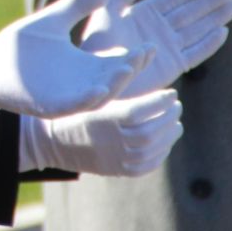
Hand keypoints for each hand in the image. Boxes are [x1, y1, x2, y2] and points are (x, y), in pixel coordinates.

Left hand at [0, 0, 146, 118]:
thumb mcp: (52, 21)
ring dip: (115, 84)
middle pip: (116, 78)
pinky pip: (73, 105)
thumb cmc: (20, 45)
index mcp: (87, 64)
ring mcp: (68, 96)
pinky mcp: (50, 106)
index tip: (152, 43)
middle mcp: (83, 83)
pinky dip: (87, 98)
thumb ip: (77, 5)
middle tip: (147, 53)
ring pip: (100, 94)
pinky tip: (97, 89)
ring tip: (127, 69)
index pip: (120, 61)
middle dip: (132, 68)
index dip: (137, 55)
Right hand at [19, 90, 182, 176]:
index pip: (140, 111)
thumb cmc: (75, 110)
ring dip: (169, 136)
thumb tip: (145, 59)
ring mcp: (115, 159)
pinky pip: (146, 166)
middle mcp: (111, 140)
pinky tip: (165, 143)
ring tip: (176, 123)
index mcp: (103, 118)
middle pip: (150, 131)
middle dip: (168, 117)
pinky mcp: (117, 171)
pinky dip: (160, 154)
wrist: (54, 142)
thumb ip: (118, 82)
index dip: (159, 102)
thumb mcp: (92, 94)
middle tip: (177, 106)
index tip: (172, 93)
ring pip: (152, 149)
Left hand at [81, 0, 231, 97]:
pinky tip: (222, 32)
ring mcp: (167, 47)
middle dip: (210, 0)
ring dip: (215, 18)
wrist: (97, 78)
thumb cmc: (96, 45)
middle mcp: (159, 28)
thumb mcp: (107, 13)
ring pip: (197, 29)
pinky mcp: (172, 66)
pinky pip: (195, 52)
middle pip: (191, 11)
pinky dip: (208, 43)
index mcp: (144, 13)